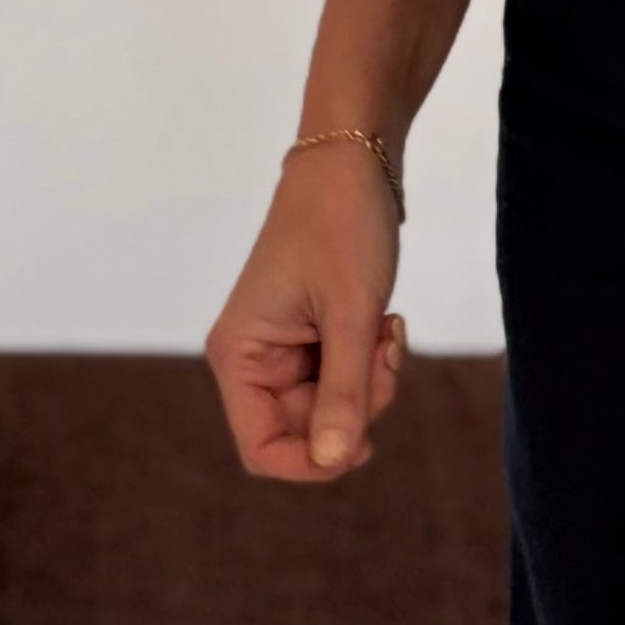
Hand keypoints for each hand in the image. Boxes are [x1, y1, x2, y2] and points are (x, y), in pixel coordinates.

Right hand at [215, 145, 408, 481]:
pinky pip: (345, 381)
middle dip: (357, 407)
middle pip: (306, 433)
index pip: (261, 449)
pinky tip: (385, 323)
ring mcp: (281, 351)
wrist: (354, 161)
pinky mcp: (310, 340)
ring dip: (372, 382)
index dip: (312, 462)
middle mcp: (251, 359)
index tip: (363, 440)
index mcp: (238, 355)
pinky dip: (372, 363)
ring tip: (386, 329)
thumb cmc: (342, 225)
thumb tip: (331, 459)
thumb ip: (343, 393)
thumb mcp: (351, 315)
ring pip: (333, 410)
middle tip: (384, 352)